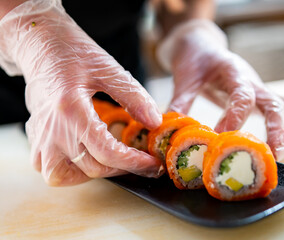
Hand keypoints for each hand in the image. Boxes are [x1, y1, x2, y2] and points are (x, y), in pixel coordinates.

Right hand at [0, 0, 162, 185]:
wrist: (41, 44)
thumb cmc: (74, 52)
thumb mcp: (110, 69)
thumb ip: (134, 97)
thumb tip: (155, 122)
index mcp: (71, 110)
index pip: (106, 152)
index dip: (134, 163)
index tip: (152, 164)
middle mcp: (51, 129)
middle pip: (90, 167)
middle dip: (123, 169)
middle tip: (143, 162)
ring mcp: (39, 135)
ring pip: (60, 176)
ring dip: (92, 173)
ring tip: (113, 161)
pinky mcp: (35, 136)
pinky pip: (47, 167)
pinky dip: (69, 170)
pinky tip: (87, 155)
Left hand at [157, 19, 283, 159]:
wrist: (201, 46)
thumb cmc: (195, 60)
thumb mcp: (185, 78)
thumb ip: (180, 102)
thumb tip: (171, 130)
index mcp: (232, 70)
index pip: (241, 94)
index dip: (235, 116)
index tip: (222, 136)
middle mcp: (250, 79)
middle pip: (273, 101)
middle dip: (276, 128)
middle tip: (274, 154)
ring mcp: (257, 87)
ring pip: (283, 105)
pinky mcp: (258, 96)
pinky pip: (281, 109)